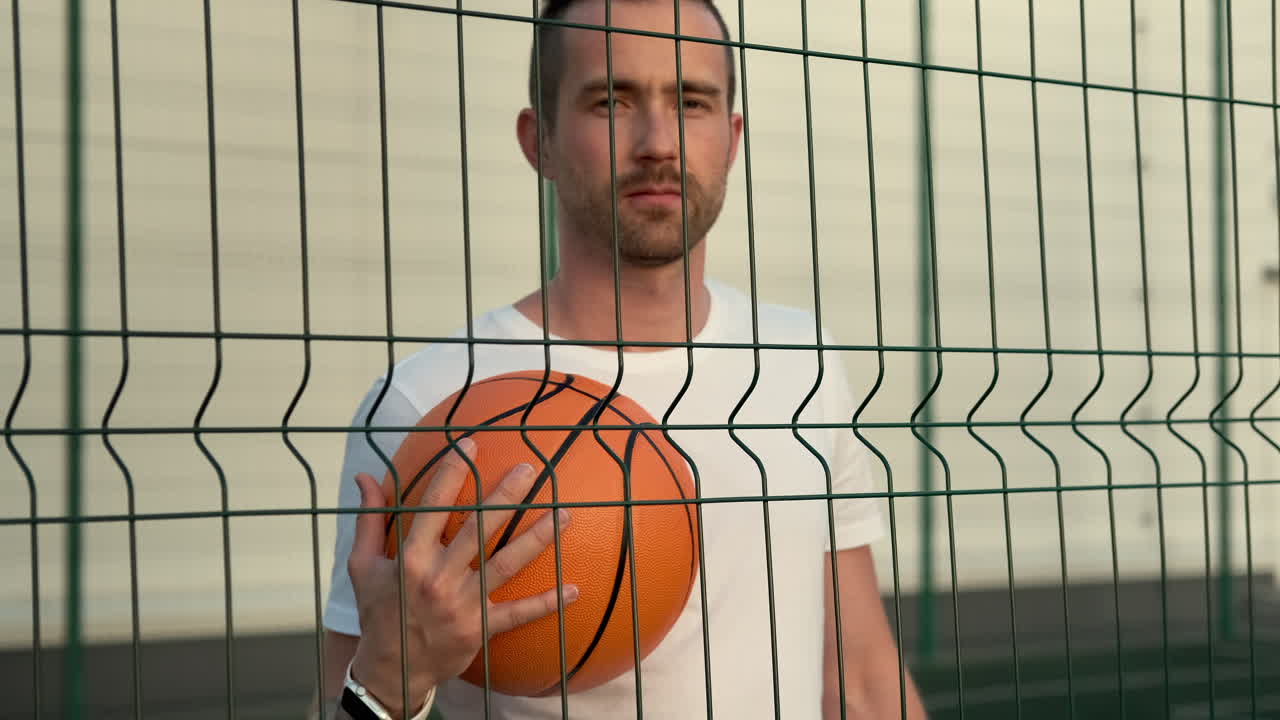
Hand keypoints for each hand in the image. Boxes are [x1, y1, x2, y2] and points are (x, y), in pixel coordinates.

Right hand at [345, 437, 576, 716]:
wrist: (389, 670)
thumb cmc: (379, 611)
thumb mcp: (363, 565)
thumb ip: (369, 520)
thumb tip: (365, 478)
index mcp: (411, 558)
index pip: (434, 507)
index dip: (452, 473)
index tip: (471, 444)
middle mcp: (440, 577)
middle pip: (479, 530)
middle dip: (505, 497)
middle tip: (529, 470)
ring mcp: (463, 603)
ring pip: (507, 564)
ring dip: (538, 538)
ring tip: (564, 515)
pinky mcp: (481, 628)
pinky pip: (518, 614)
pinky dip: (547, 603)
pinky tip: (574, 590)